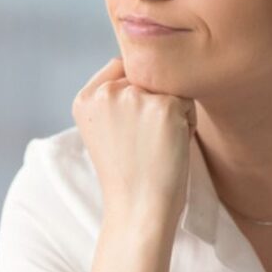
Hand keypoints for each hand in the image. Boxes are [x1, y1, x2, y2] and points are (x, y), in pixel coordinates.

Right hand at [72, 56, 196, 221]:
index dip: (136, 93)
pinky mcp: (163, 106)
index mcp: (85, 98)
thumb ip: (113, 97)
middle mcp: (105, 93)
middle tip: (144, 142)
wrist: (139, 209)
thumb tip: (144, 62)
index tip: (132, 130)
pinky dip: (186, 124)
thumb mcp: (105, 130)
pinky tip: (171, 147)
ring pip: (168, 87)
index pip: (121, 67)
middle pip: (146, 76)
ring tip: (156, 145)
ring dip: (171, 112)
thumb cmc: (128, 174)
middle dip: (153, 103)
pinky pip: (187, 101)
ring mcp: (134, 97)